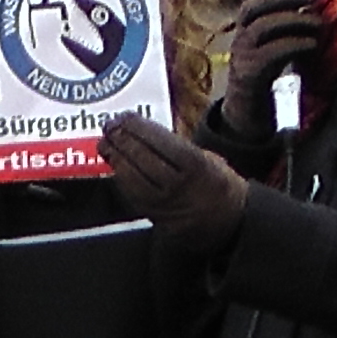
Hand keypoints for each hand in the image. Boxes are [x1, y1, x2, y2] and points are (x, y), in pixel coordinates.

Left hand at [101, 115, 248, 257]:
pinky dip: (121, 179)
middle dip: (122, 139)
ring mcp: (166, 205)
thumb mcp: (209, 157)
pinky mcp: (157, 219)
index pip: (160, 141)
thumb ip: (179, 147)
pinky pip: (133, 196)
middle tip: (109, 126)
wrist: (230, 220)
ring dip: (116, 158)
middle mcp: (179, 186)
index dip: (138, 127)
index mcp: (196, 166)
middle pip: (142, 158)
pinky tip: (115, 167)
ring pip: (132, 179)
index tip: (125, 116)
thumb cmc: (218, 184)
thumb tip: (146, 133)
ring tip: (105, 144)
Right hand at [216, 0, 331, 129]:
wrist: (247, 113)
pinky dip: (294, 44)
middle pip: (255, 5)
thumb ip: (283, 23)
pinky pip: (272, 51)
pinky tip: (310, 44)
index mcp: (246, 27)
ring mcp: (243, 55)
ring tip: (317, 23)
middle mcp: (240, 37)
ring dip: (294, 20)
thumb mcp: (273, 44)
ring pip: (263, 26)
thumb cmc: (266, 75)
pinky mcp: (251, 73)